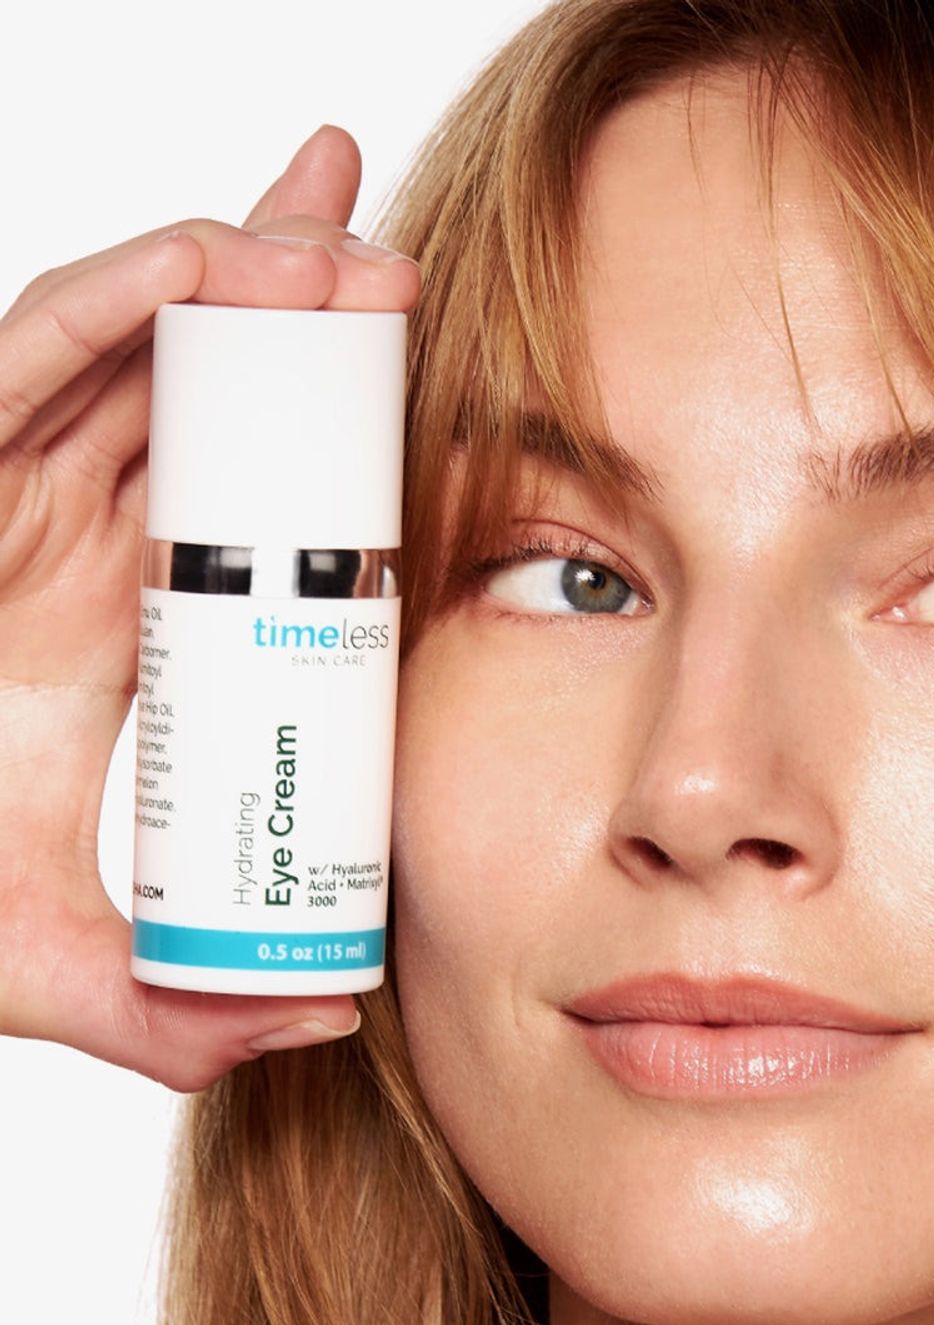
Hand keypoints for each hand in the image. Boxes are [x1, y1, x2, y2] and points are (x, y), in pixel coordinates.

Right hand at [0, 124, 417, 1090]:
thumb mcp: (59, 963)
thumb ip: (181, 1009)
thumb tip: (331, 1018)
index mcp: (129, 620)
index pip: (255, 502)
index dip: (338, 438)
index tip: (433, 400)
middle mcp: (74, 535)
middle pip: (210, 394)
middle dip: (303, 317)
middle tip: (403, 269)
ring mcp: (6, 493)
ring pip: (137, 352)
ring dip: (243, 282)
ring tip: (347, 239)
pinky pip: (29, 355)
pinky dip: (116, 302)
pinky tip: (209, 263)